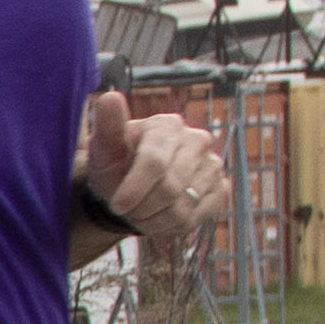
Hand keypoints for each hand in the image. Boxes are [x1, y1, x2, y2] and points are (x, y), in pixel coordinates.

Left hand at [75, 91, 222, 259]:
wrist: (133, 186)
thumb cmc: (117, 164)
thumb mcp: (104, 147)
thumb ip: (107, 125)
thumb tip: (109, 98)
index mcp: (167, 125)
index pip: (155, 161)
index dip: (135, 188)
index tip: (117, 205)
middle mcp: (196, 140)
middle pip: (171, 187)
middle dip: (143, 207)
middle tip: (128, 210)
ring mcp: (212, 164)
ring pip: (183, 207)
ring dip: (155, 219)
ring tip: (141, 213)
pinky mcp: (220, 188)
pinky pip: (197, 217)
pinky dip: (172, 226)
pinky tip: (159, 217)